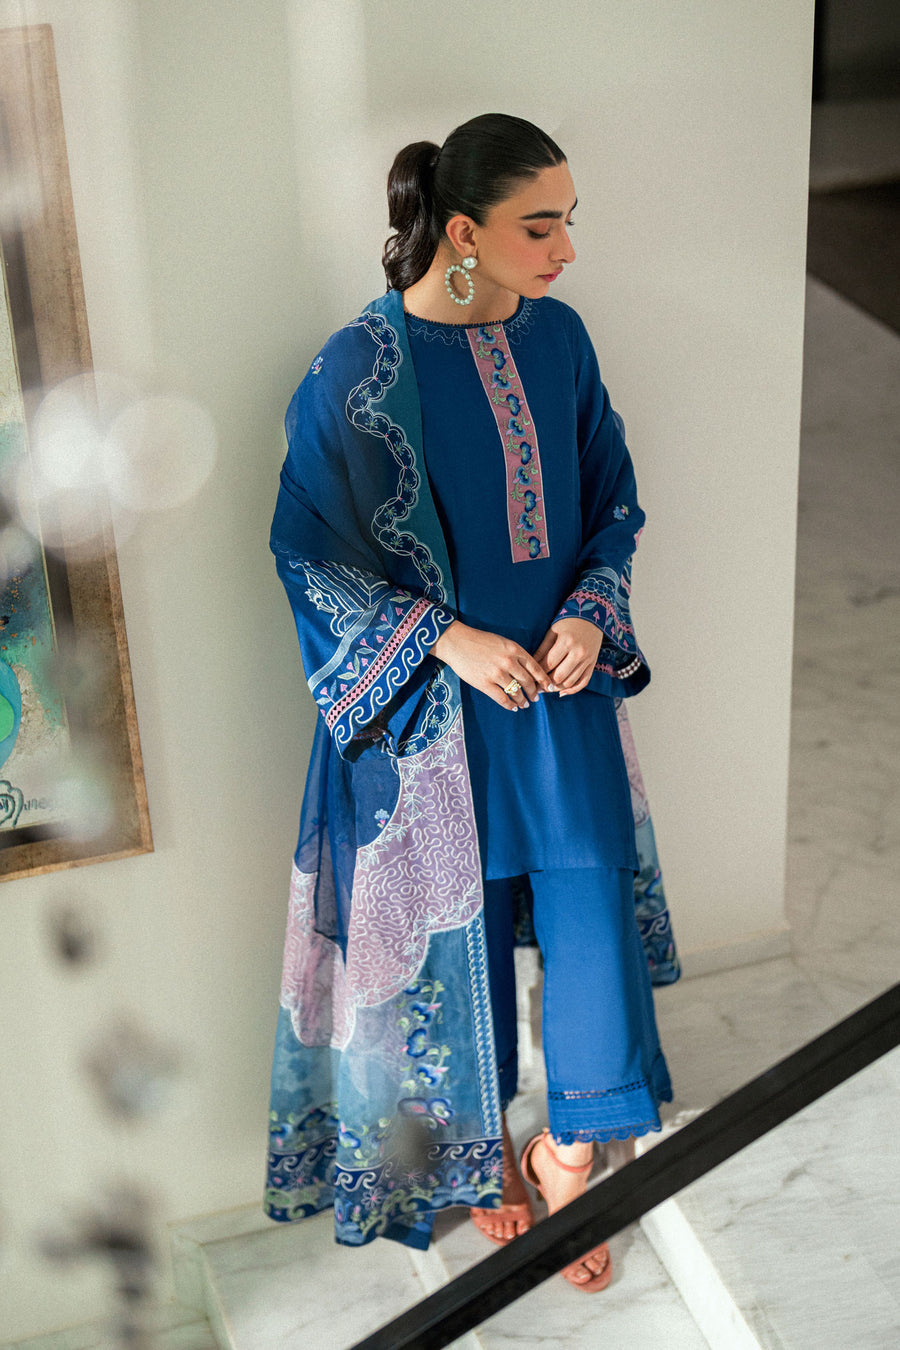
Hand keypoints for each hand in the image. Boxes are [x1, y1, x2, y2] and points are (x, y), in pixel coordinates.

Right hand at [430, 620, 552, 710]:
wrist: (456, 642)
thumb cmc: (479, 640)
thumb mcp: (502, 641)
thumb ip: (514, 654)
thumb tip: (526, 670)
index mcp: (514, 649)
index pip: (535, 668)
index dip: (543, 680)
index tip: (548, 687)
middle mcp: (508, 661)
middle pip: (528, 682)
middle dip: (533, 692)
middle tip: (536, 698)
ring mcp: (496, 673)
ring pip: (516, 692)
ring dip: (522, 700)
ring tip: (525, 704)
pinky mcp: (484, 683)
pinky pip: (502, 698)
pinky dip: (509, 705)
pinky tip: (513, 707)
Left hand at [533, 617, 602, 696]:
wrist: (592, 616)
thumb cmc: (568, 622)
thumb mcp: (553, 632)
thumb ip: (542, 649)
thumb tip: (531, 666)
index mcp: (566, 642)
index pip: (548, 664)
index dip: (537, 673)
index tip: (529, 678)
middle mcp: (578, 652)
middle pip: (559, 676)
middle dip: (545, 684)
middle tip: (535, 688)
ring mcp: (587, 660)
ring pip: (570, 682)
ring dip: (556, 688)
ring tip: (546, 689)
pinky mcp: (593, 664)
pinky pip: (583, 682)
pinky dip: (572, 690)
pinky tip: (561, 692)